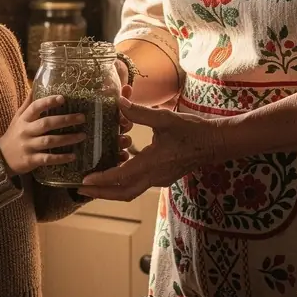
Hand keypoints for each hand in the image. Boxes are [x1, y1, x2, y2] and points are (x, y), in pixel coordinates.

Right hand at [0, 93, 85, 175]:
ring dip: (67, 138)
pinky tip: (73, 156)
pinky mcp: (31, 160)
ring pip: (49, 141)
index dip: (48, 102)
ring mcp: (28, 146)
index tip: (63, 98)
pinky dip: (60, 157)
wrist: (1, 158)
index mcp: (23, 119)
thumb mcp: (17, 118)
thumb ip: (28, 104)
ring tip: (82, 135)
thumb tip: (36, 85)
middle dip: (65, 120)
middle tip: (82, 117)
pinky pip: (47, 158)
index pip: (35, 107)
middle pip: (46, 123)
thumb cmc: (14, 134)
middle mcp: (25, 131)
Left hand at [79, 98, 219, 200]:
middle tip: (80, 190)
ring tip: (93, 183)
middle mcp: (155, 176)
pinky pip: (139, 183)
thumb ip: (140, 113)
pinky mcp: (164, 177)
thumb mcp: (165, 119)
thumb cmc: (193, 130)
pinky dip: (124, 181)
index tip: (84, 181)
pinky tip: (117, 168)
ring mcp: (160, 179)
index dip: (101, 180)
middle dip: (101, 194)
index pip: (121, 177)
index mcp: (153, 164)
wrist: (216, 143)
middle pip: (123, 193)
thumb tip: (119, 102)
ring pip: (131, 190)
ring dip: (111, 189)